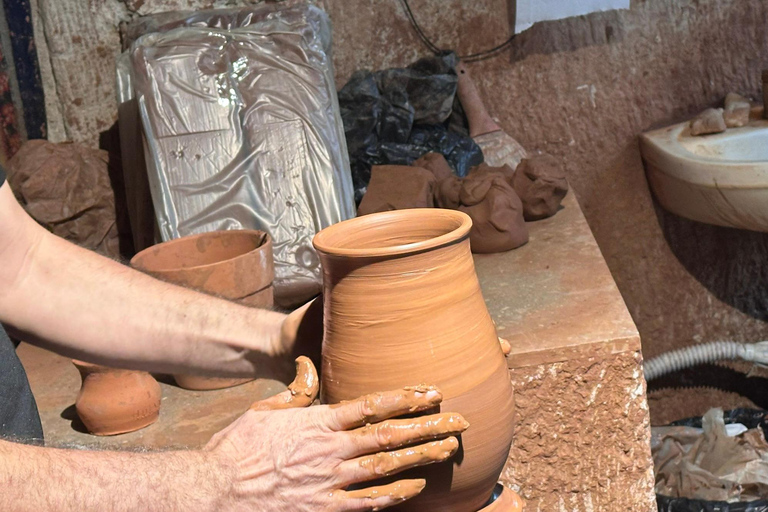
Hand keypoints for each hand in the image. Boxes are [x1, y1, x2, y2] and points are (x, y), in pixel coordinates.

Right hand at [205, 386, 468, 510]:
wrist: (213, 491)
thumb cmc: (236, 449)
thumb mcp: (263, 410)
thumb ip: (294, 392)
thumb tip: (308, 366)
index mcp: (318, 421)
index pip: (371, 404)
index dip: (405, 397)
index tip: (431, 390)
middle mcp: (331, 449)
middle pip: (389, 435)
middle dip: (428, 426)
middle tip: (459, 419)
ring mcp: (330, 481)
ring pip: (387, 467)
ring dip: (421, 456)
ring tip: (450, 448)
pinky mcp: (324, 509)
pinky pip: (368, 503)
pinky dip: (395, 495)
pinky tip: (418, 487)